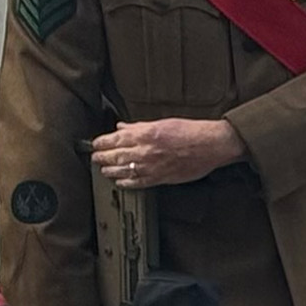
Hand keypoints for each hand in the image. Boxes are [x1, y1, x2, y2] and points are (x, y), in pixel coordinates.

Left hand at [91, 119, 245, 188]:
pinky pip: (136, 183)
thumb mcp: (163, 122)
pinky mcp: (159, 178)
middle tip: (95, 158)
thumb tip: (123, 127)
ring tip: (104, 170)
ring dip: (109, 171)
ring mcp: (150, 166)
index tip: (95, 144)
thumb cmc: (191, 132)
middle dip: (100, 157)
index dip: (100, 143)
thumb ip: (140, 126)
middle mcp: (143, 151)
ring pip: (120, 171)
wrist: (210, 145)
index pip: (112, 140)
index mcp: (143, 134)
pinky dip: (125, 183)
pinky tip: (120, 182)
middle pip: (112, 156)